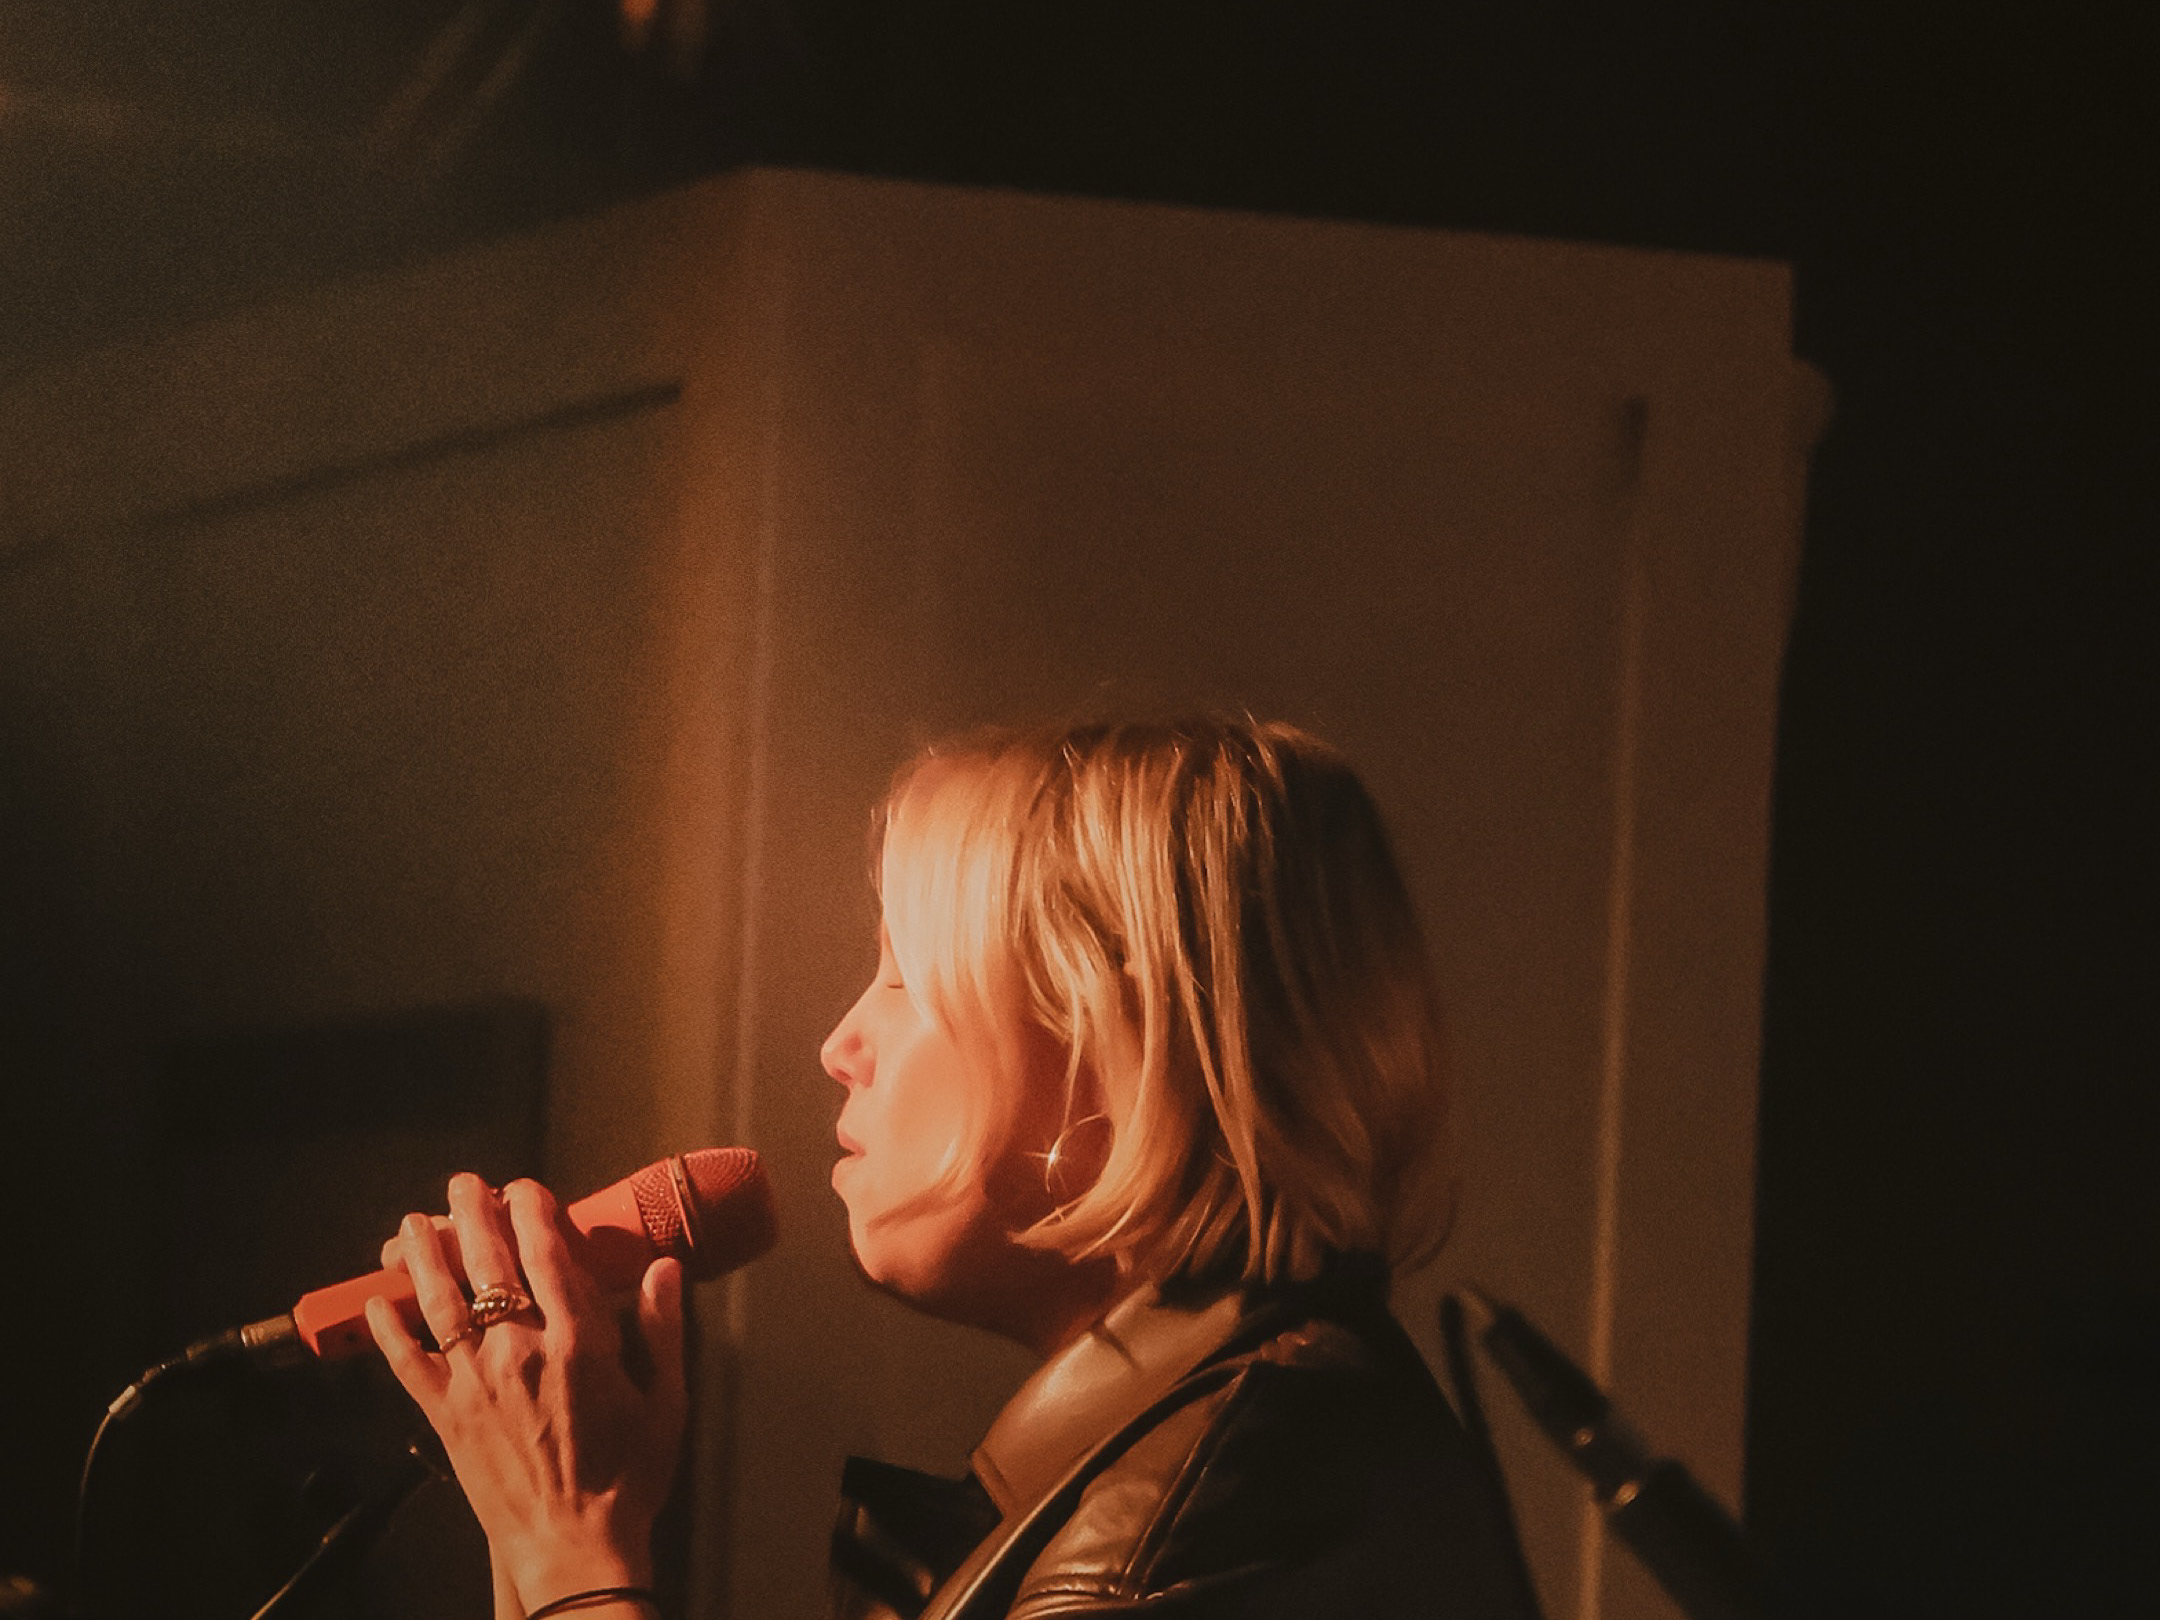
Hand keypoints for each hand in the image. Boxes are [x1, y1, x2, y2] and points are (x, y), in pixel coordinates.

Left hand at [368, 1173, 686, 1611]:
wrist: (576, 1549)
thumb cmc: (628, 1479)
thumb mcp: (668, 1401)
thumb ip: (663, 1329)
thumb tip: (665, 1269)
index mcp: (581, 1343)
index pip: (549, 1252)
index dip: (532, 1208)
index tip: (525, 1187)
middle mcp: (523, 1353)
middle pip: (488, 1263)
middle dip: (472, 1214)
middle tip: (463, 1184)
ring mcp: (478, 1384)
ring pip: (440, 1301)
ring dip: (422, 1255)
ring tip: (410, 1222)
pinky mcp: (448, 1417)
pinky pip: (408, 1363)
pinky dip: (388, 1329)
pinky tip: (377, 1300)